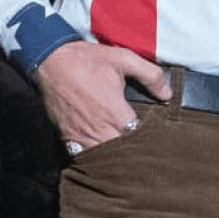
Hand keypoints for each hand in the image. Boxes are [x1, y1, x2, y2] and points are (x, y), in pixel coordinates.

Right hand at [34, 40, 171, 156]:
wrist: (51, 61)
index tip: (153, 138)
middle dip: (132, 153)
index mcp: (115, 113)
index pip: (138, 138)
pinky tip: (101, 155)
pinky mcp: (67, 136)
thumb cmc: (87, 60)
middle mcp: (99, 128)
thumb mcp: (124, 58)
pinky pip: (82, 156)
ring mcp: (81, 135)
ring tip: (124, 157)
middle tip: (142, 153)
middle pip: (122, 154)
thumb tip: (167, 95)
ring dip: (113, 158)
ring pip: (102, 159)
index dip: (147, 140)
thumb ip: (150, 75)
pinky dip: (92, 157)